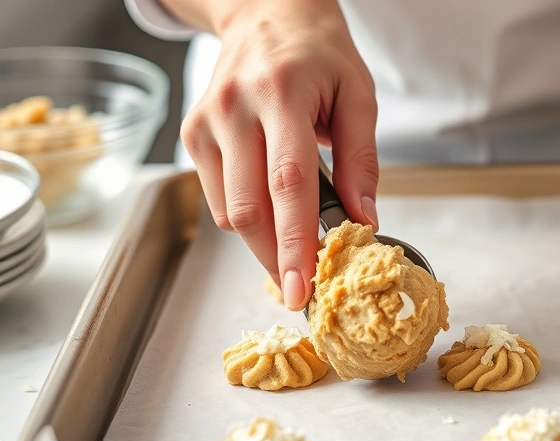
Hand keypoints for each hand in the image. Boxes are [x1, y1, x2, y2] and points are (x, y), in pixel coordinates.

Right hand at [174, 0, 378, 310]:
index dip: (296, 242)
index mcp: (282, 93)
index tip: (303, 287)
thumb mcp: (359, 95)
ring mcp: (207, 122)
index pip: (288, 183)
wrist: (267, 12)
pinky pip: (218, 197)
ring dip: (263, 243)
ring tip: (296, 249)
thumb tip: (364, 219)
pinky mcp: (193, 134)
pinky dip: (248, 219)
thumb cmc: (320, 54)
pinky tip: (273, 216)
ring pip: (229, 211)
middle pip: (249, 208)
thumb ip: (362, 159)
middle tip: (303, 291)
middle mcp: (235, 108)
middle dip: (276, 259)